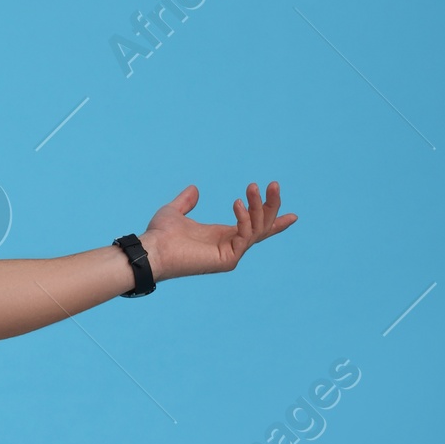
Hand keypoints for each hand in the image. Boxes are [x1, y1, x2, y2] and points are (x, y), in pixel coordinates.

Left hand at [138, 181, 295, 281]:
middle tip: (274, 184)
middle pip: (263, 226)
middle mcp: (230, 246)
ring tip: (253, 186)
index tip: (294, 215)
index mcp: (222, 236)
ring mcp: (231, 255)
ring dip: (259, 206)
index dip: (273, 220)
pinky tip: (237, 203)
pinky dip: (245, 218)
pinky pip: (246, 236)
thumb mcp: (175, 211)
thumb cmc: (159, 234)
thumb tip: (194, 189)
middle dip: (272, 206)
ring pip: (257, 229)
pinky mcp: (228, 259)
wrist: (151, 249)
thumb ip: (187, 201)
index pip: (255, 228)